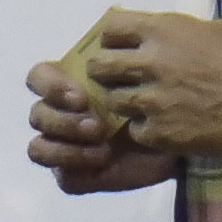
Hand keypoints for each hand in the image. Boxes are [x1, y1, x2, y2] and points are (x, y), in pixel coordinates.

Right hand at [24, 56, 189, 195]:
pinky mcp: (76, 175)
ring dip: (64, 147)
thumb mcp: (147, 69)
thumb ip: (123, 56)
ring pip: (38, 148)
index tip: (81, 95)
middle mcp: (63, 115)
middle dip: (63, 121)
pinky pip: (62, 177)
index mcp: (71, 85)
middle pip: (38, 115)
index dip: (50, 86)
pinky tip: (103, 160)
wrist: (183, 136)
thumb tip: (108, 43)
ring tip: (100, 145)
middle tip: (97, 125)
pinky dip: (76, 168)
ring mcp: (66, 147)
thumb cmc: (161, 97)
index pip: (39, 78)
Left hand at [39, 10, 221, 170]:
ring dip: (126, 102)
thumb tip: (146, 39)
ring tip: (151, 104)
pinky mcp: (161, 133)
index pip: (110, 28)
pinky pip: (135, 131)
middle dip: (108, 72)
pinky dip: (147, 129)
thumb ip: (173, 35)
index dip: (114, 39)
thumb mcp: (211, 31)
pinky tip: (169, 125)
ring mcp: (153, 100)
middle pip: (99, 66)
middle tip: (123, 79)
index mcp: (165, 30)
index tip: (122, 47)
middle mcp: (152, 63)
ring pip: (113, 101)